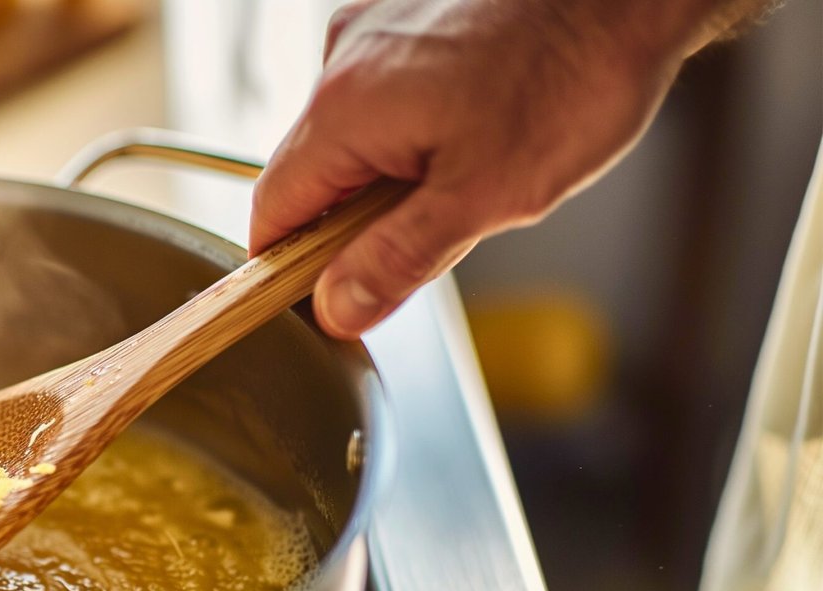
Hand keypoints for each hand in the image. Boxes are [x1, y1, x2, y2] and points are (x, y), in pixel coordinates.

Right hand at [250, 0, 707, 338]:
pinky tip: (478, 124)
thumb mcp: (486, 196)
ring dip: (390, 170)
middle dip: (354, 218)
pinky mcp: (408, 13)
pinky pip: (384, 91)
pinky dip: (414, 124)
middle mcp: (344, 59)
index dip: (287, 268)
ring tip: (472, 169)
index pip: (273, 210)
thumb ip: (398, 259)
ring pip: (351, 133)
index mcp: (344, 109)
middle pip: (311, 171)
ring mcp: (374, 27)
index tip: (320, 300)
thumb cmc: (574, 75)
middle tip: (429, 235)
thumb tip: (337, 306)